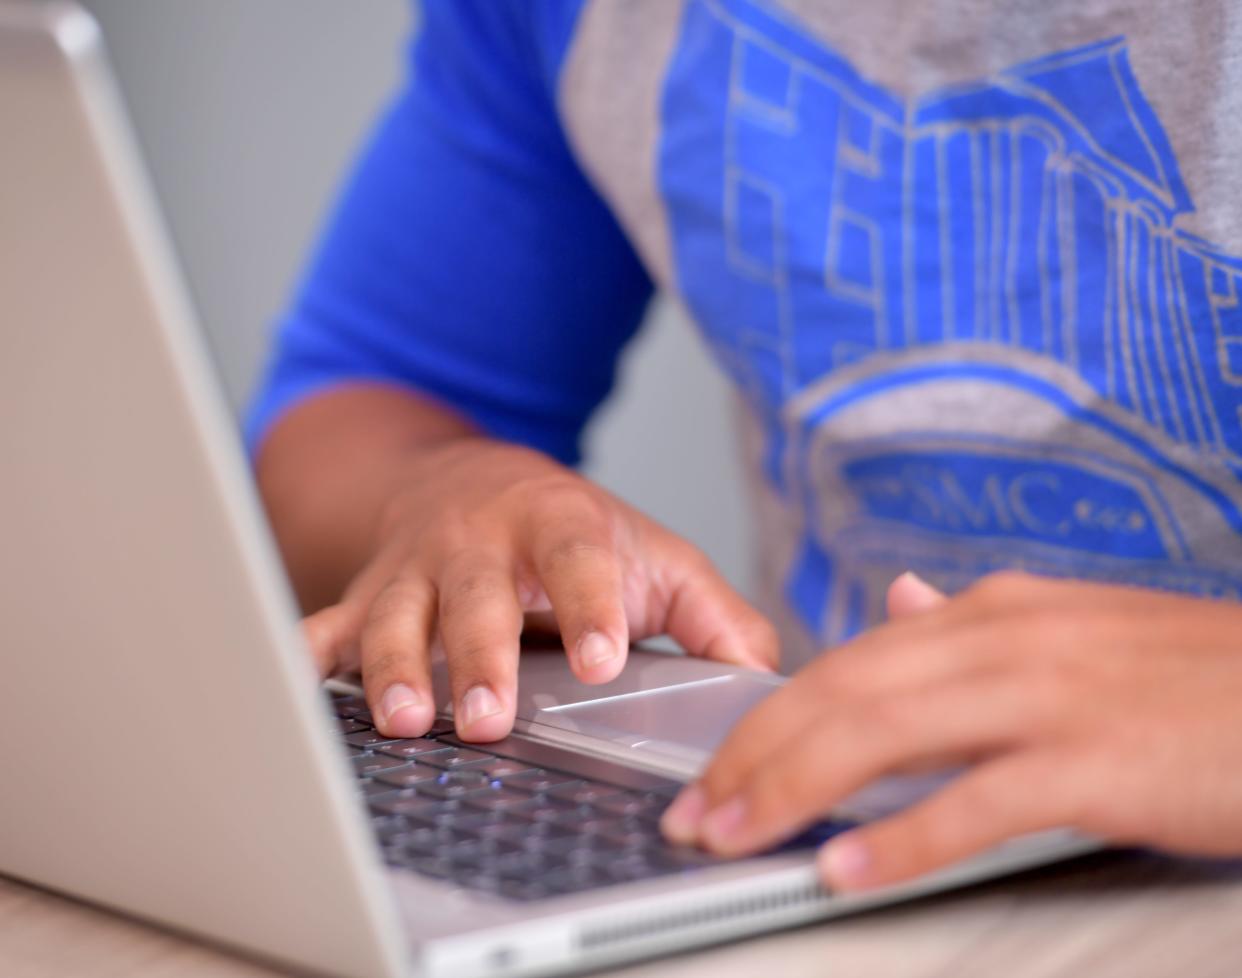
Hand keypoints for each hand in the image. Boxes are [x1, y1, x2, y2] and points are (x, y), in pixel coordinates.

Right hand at [302, 437, 776, 740]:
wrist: (476, 482)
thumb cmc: (575, 534)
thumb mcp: (654, 558)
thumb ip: (711, 616)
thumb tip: (764, 675)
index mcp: (561, 526)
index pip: (580, 560)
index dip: (589, 605)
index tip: (598, 658)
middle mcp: (482, 543)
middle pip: (477, 597)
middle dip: (479, 656)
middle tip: (489, 719)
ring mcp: (417, 569)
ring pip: (395, 615)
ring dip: (393, 668)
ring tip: (406, 722)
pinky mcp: (368, 593)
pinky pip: (326, 625)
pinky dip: (306, 657)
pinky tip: (293, 692)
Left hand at [661, 571, 1241, 890]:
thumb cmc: (1186, 677)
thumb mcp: (1068, 628)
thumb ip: (968, 623)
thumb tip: (893, 603)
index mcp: (989, 613)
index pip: (845, 664)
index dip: (767, 718)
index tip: (715, 766)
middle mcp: (1000, 639)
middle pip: (840, 695)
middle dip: (753, 756)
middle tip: (693, 813)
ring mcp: (1043, 696)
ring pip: (880, 736)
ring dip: (792, 790)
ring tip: (733, 836)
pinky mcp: (1091, 762)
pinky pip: (971, 803)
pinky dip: (897, 839)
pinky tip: (843, 870)